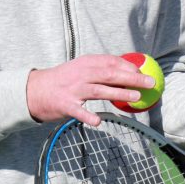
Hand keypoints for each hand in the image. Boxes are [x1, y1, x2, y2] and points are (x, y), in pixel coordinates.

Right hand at [25, 55, 155, 124]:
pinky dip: (88, 116)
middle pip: (110, 74)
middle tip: (150, 83)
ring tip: (136, 97)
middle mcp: (81, 74)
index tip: (143, 72)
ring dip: (119, 93)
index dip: (129, 66)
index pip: (111, 62)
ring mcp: (73, 90)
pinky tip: (98, 121)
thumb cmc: (64, 80)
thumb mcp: (81, 68)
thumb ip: (100, 69)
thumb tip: (128, 71)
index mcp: (86, 63)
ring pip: (99, 90)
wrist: (35, 90)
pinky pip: (79, 112)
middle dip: (132, 78)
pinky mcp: (65, 105)